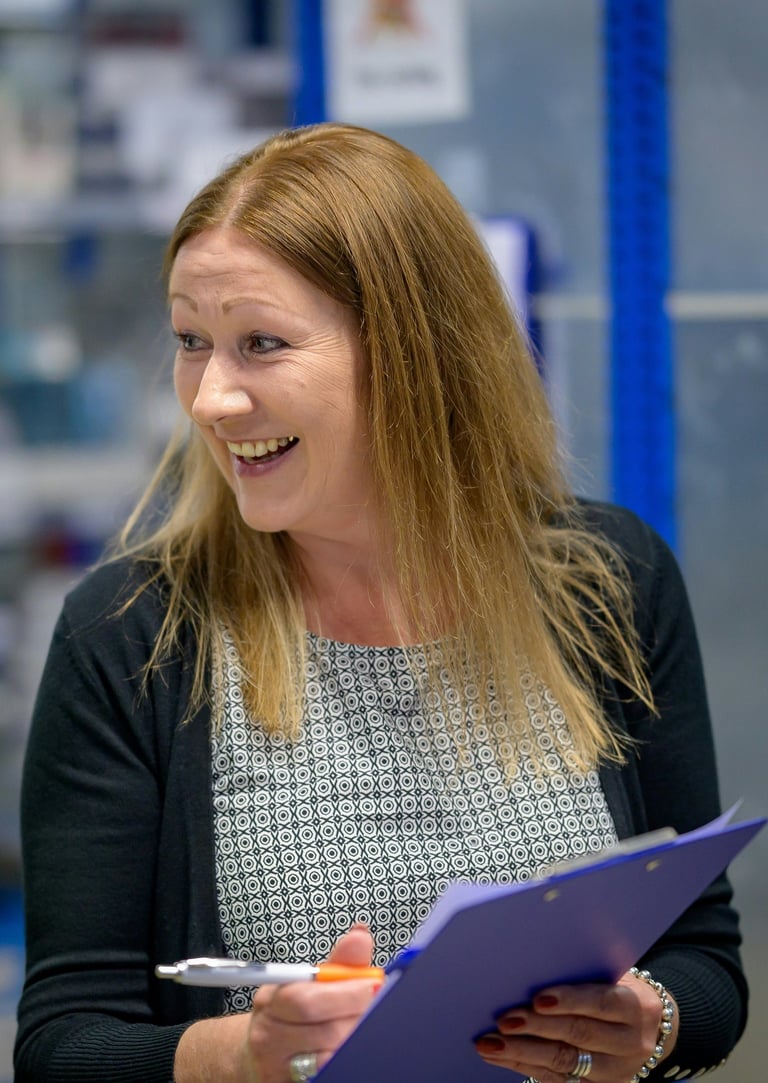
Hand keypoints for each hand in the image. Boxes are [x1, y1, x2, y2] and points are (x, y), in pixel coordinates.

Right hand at [240, 924, 379, 1082]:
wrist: (259, 1055)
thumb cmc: (292, 1013)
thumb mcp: (309, 983)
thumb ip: (339, 962)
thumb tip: (361, 935)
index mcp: (273, 1000)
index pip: (307, 999)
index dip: (346, 994)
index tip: (373, 985)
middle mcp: (268, 1035)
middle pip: (324, 1031)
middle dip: (357, 1018)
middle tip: (377, 1010)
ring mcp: (276, 1068)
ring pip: (329, 1059)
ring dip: (354, 1041)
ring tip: (366, 1029)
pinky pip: (323, 1076)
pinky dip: (344, 1063)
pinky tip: (353, 1051)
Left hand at [474, 968, 678, 1081]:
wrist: (653, 1027)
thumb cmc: (620, 988)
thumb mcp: (615, 974)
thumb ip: (584, 973)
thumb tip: (533, 963)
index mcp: (635, 1007)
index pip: (602, 1003)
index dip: (570, 1001)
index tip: (538, 999)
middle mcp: (629, 1043)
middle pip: (579, 1036)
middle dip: (537, 1029)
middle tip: (504, 1021)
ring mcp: (615, 1070)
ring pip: (565, 1063)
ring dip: (522, 1054)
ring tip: (490, 1044)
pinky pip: (559, 1080)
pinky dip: (526, 1068)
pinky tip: (503, 1057)